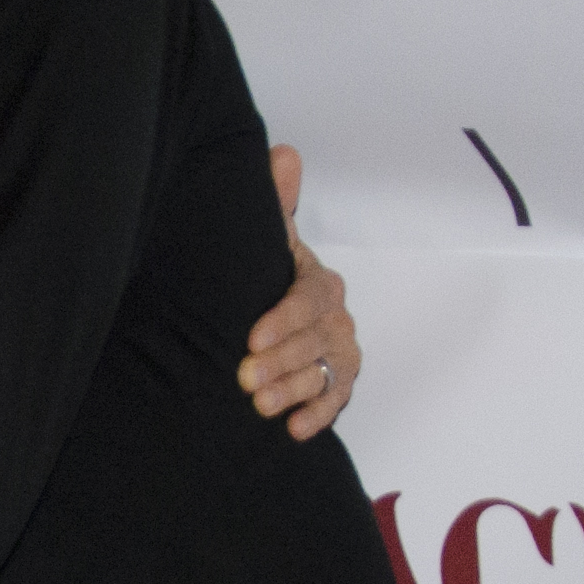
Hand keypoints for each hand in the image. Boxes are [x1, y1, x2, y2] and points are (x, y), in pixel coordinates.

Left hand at [240, 142, 358, 439]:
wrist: (259, 318)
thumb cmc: (260, 276)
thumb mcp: (262, 241)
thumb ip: (274, 205)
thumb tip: (282, 153)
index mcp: (316, 281)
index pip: (309, 299)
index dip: (284, 319)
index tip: (252, 338)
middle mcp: (334, 316)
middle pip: (319, 340)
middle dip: (283, 361)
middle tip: (246, 379)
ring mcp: (337, 350)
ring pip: (326, 371)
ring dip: (295, 390)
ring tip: (260, 407)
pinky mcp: (335, 382)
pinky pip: (337, 399)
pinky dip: (318, 415)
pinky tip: (294, 430)